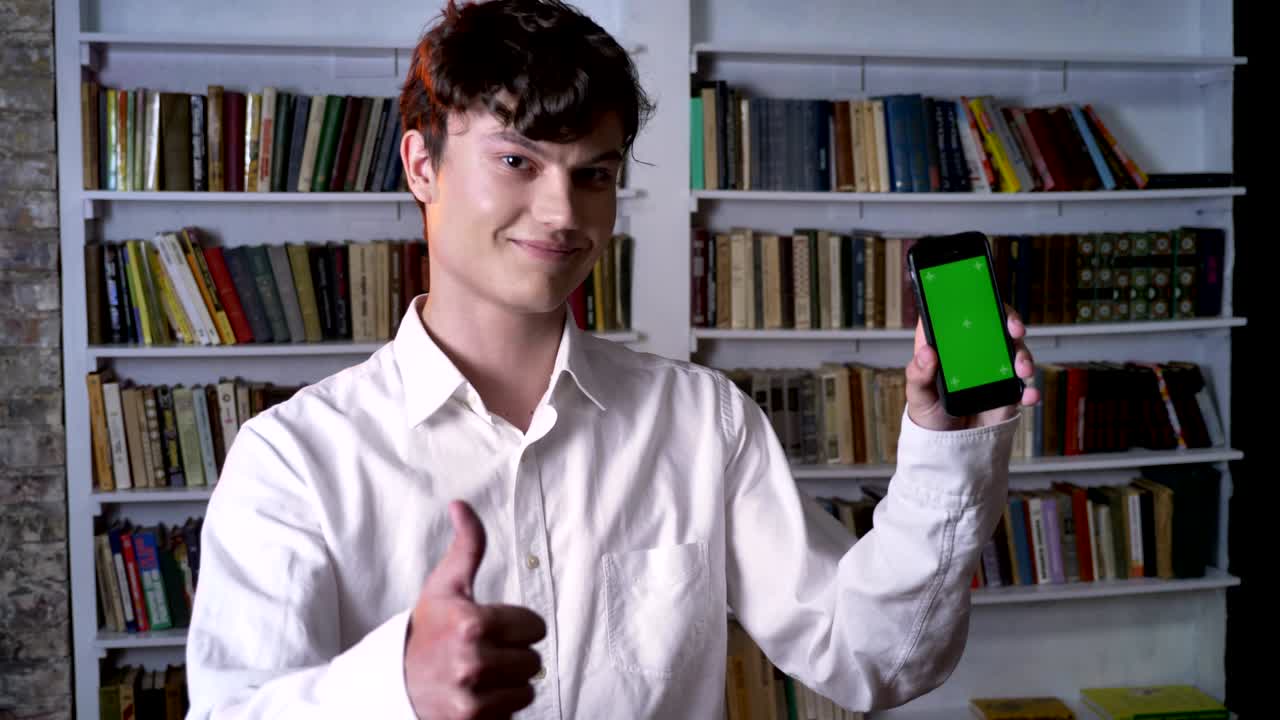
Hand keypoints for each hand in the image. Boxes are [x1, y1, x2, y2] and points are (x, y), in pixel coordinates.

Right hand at [404, 500, 545, 719]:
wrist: (391, 682)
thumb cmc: (424, 630)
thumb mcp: (444, 585)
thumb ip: (467, 546)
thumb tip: (461, 505)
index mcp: (472, 623)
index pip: (535, 627)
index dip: (519, 626)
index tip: (495, 627)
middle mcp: (473, 662)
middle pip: (534, 660)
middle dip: (513, 655)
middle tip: (485, 651)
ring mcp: (472, 697)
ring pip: (527, 688)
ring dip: (509, 683)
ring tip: (481, 674)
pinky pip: (513, 712)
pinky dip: (500, 707)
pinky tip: (477, 695)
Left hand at [904, 306, 1040, 431]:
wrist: (948, 445)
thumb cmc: (928, 411)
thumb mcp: (917, 392)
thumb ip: (918, 373)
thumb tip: (928, 352)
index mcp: (948, 344)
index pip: (960, 312)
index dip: (973, 298)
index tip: (984, 297)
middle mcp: (974, 351)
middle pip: (995, 325)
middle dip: (1010, 322)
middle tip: (1015, 330)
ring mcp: (994, 369)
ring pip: (1014, 351)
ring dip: (1023, 356)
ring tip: (1022, 370)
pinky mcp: (1007, 390)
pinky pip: (1023, 385)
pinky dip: (1029, 389)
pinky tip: (1028, 395)